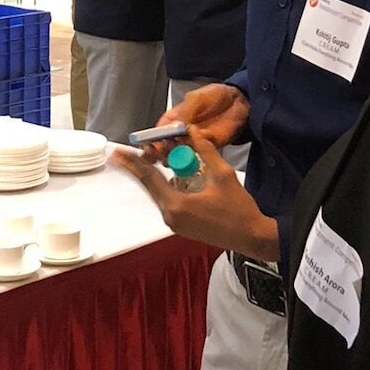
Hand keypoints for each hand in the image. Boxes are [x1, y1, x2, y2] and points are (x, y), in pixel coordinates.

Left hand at [114, 138, 276, 259]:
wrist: (251, 237)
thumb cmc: (239, 208)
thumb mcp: (223, 175)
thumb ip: (206, 151)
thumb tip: (192, 131)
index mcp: (177, 205)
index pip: (149, 178)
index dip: (133, 162)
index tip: (118, 152)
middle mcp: (170, 216)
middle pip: (151, 185)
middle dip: (145, 165)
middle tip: (135, 149)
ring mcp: (175, 223)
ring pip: (160, 192)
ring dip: (159, 175)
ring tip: (157, 156)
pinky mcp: (181, 226)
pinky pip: (169, 200)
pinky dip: (168, 186)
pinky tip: (173, 174)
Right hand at [157, 83, 248, 153]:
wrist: (239, 102)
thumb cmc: (216, 95)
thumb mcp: (198, 98)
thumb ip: (187, 111)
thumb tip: (176, 124)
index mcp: (174, 118)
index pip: (158, 131)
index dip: (153, 139)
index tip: (152, 145)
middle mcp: (181, 132)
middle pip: (166, 146)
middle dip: (162, 152)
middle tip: (163, 154)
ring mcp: (194, 142)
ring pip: (180, 155)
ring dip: (176, 158)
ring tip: (176, 157)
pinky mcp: (207, 149)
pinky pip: (197, 157)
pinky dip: (192, 160)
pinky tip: (190, 159)